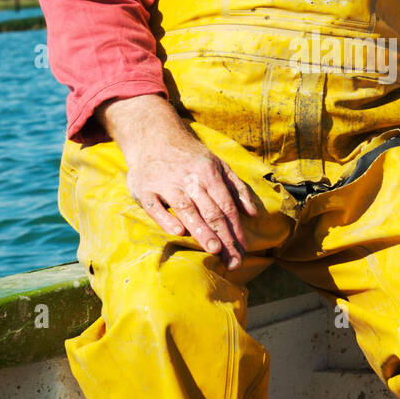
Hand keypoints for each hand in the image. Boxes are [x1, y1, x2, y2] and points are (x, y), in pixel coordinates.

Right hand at [96, 95, 258, 268]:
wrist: (154, 138)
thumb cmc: (192, 158)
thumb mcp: (219, 165)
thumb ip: (237, 189)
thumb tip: (254, 214)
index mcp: (209, 173)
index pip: (226, 206)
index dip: (236, 229)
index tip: (243, 251)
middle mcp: (189, 178)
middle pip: (210, 211)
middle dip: (224, 237)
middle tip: (233, 260)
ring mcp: (165, 184)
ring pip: (187, 209)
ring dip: (201, 230)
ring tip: (214, 250)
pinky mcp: (145, 190)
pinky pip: (155, 207)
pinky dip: (166, 219)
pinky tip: (178, 232)